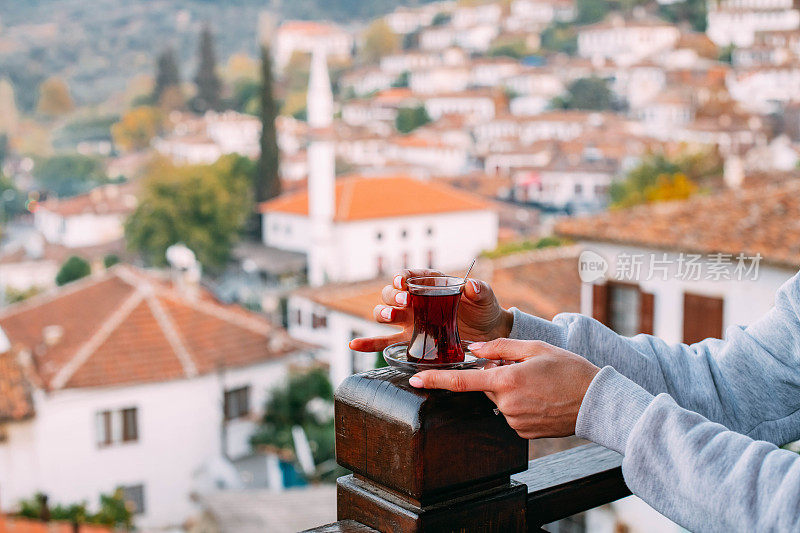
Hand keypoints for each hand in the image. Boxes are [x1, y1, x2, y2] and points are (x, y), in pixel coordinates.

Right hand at [348, 268, 513, 352]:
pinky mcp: (410, 340)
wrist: (488, 334)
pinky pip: (384, 341)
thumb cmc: (484, 310)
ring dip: (382, 314)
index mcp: (430, 283)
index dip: (402, 276)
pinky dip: (368, 343)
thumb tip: (470, 285)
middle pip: (391, 294)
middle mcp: (415, 300)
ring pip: (384, 314)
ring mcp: (410, 320)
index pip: (410, 275)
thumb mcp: (484, 297)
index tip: (403, 282)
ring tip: (392, 318)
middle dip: (392, 296)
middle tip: (403, 302)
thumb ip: (479, 290)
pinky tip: (354, 344)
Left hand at [408, 339, 599, 438]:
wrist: (598, 403)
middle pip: (487, 386)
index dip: (435, 380)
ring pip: (500, 400)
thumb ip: (500, 347)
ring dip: (510, 390)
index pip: (461, 381)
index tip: (413, 379)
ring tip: (539, 384)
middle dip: (497, 375)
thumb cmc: (570, 370)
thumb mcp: (536, 348)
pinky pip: (511, 414)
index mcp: (506, 381)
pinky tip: (541, 399)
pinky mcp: (523, 433)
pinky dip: (520, 404)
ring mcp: (514, 422)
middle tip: (525, 368)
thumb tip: (473, 349)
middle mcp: (506, 404)